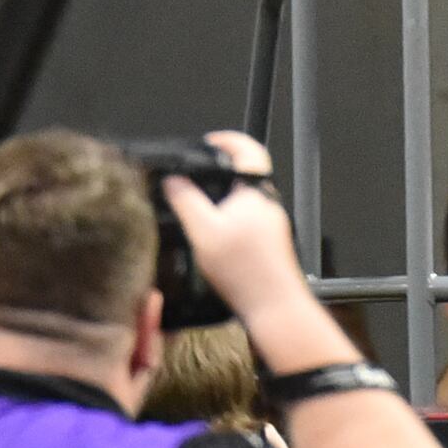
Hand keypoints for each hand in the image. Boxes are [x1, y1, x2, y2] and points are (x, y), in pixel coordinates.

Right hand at [164, 131, 311, 322]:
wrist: (274, 306)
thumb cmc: (245, 271)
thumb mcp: (203, 232)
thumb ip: (187, 201)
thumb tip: (173, 180)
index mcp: (255, 193)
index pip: (249, 151)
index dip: (229, 141)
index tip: (210, 142)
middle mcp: (268, 205)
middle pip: (244, 178)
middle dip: (218, 178)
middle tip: (194, 183)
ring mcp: (272, 225)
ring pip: (244, 204)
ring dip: (222, 206)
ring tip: (199, 218)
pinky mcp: (271, 245)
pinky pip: (247, 225)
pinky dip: (229, 227)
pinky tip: (214, 245)